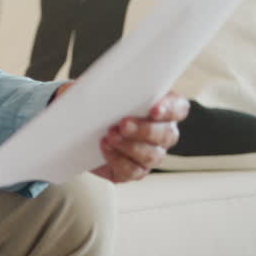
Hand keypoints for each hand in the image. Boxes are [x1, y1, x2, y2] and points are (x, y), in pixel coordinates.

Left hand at [51, 84, 189, 182]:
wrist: (77, 126)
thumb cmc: (93, 102)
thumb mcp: (97, 87)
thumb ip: (106, 84)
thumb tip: (100, 85)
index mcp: (161, 107)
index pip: (178, 107)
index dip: (170, 109)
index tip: (154, 109)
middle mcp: (162, 132)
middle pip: (167, 134)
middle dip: (144, 130)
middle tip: (123, 124)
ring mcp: (150, 154)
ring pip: (152, 155)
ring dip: (130, 146)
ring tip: (109, 136)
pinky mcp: (134, 170)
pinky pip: (133, 171)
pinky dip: (118, 160)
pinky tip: (105, 148)